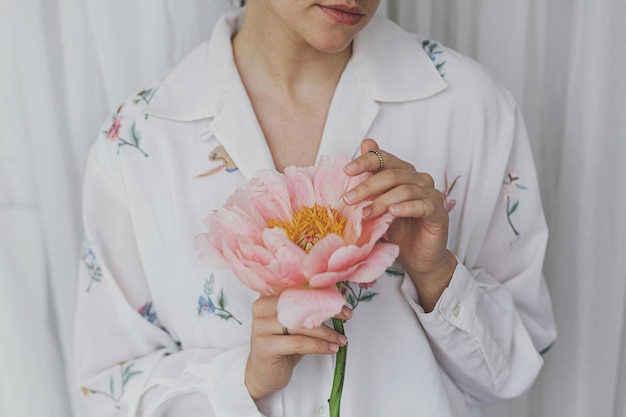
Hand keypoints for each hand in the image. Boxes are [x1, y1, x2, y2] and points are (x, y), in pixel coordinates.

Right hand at [245, 295, 350, 399]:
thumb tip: (334, 297)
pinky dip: (319, 346)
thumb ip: (304, 309)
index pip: (298, 290)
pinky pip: (299, 343)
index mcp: (267, 297)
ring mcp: (261, 327)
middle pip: (301, 306)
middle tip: (345, 315)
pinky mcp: (266, 346)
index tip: (340, 302)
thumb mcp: (292, 324)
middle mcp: (261, 309)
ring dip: (327, 332)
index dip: (321, 294)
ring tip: (341, 338)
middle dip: (327, 311)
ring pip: (302, 326)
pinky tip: (331, 348)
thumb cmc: (281, 346)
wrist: (263, 373)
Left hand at [342, 139, 456, 311]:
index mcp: (403, 173)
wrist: (418, 257)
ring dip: (382, 201)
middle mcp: (419, 179)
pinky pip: (423, 205)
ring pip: (405, 190)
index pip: (384, 159)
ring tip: (365, 214)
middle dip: (367, 186)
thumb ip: (369, 184)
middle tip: (349, 199)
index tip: (346, 171)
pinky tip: (393, 212)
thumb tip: (358, 151)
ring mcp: (431, 195)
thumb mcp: (377, 206)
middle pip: (392, 174)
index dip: (365, 161)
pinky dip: (406, 207)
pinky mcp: (439, 213)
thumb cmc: (398, 230)